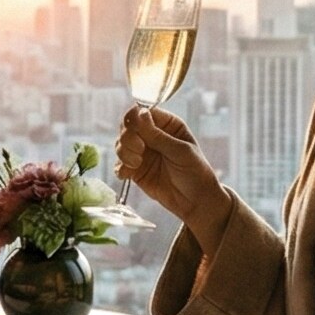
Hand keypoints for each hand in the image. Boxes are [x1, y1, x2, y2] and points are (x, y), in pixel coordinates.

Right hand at [116, 106, 229, 246]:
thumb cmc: (195, 172)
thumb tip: (139, 113)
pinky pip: (119, 164)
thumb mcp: (180, 151)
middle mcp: (152, 136)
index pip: (143, 112)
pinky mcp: (135, 170)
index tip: (136, 130)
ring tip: (137, 163)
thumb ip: (158, 135)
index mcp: (166, 125)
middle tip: (139, 150)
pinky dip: (120, 168)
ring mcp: (142, 153)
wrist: (196, 201)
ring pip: (120, 144)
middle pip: (127, 126)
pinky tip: (128, 174)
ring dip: (124, 153)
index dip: (135, 119)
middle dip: (128, 137)